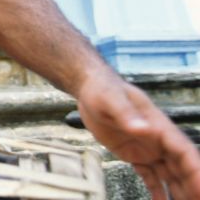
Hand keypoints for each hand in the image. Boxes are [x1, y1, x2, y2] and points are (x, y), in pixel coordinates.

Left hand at [77, 74, 199, 198]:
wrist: (89, 89)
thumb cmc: (102, 89)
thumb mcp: (111, 99)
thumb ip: (127, 114)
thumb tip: (144, 129)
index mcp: (158, 126)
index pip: (184, 151)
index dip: (196, 170)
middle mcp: (158, 140)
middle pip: (181, 167)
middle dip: (192, 185)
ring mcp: (148, 149)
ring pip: (169, 174)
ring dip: (179, 191)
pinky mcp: (134, 155)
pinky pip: (150, 176)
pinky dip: (157, 190)